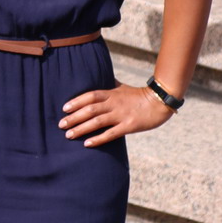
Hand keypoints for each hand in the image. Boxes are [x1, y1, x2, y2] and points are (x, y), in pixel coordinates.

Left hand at [58, 82, 173, 146]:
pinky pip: (111, 134)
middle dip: (74, 117)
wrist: (160, 102)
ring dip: (81, 128)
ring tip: (69, 135)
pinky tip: (87, 144)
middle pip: (90, 109)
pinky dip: (98, 139)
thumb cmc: (139, 95)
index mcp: (111, 93)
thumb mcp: (122, 87)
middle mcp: (114, 103)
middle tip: (61, 124)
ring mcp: (121, 115)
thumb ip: (109, 85)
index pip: (90, 96)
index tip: (64, 108)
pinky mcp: (129, 126)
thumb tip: (99, 78)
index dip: (76, 101)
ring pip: (97, 122)